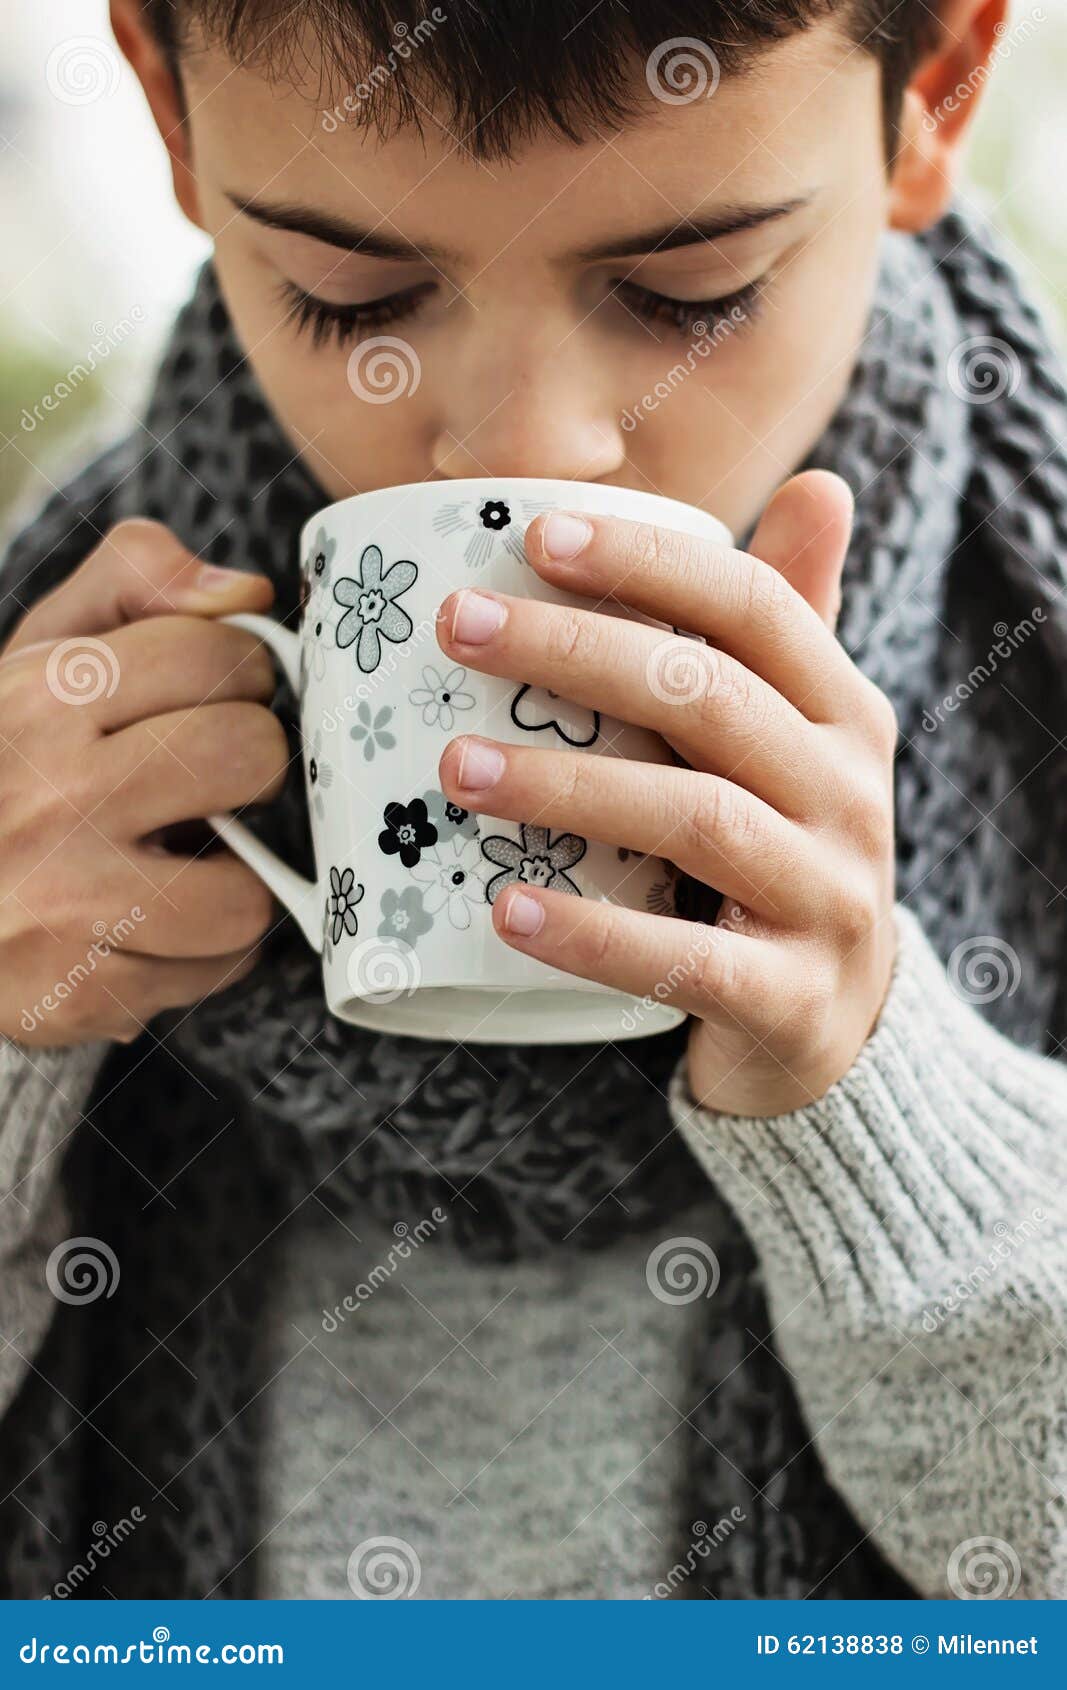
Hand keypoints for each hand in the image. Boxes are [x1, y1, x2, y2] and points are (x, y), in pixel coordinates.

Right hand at [0, 520, 287, 1046]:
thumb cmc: (10, 764)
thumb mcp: (44, 654)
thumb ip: (136, 584)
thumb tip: (246, 593)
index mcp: (46, 695)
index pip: (218, 654)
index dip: (241, 675)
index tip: (215, 698)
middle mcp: (54, 793)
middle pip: (249, 756)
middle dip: (251, 768)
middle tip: (213, 781)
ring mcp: (68, 898)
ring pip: (246, 891)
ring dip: (236, 880)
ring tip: (190, 863)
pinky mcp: (84, 989)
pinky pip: (217, 968)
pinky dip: (203, 952)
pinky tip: (159, 926)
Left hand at [436, 472, 897, 1117]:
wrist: (841, 1026)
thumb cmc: (783, 851)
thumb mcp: (799, 740)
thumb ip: (788, 630)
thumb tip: (818, 485)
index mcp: (844, 715)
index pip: (756, 609)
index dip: (649, 562)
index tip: (534, 535)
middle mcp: (850, 796)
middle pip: (710, 699)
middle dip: (577, 651)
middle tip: (457, 627)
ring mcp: (827, 900)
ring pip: (697, 819)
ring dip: (567, 785)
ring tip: (453, 767)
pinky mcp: (789, 999)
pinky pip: (685, 959)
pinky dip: (591, 932)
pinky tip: (505, 906)